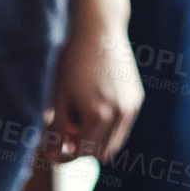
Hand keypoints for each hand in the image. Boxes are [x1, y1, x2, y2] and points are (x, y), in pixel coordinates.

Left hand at [44, 24, 142, 161]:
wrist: (100, 33)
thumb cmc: (74, 63)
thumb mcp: (61, 98)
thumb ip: (59, 130)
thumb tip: (55, 155)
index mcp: (98, 115)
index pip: (82, 154)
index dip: (64, 157)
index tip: (51, 153)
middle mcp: (120, 114)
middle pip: (101, 154)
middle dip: (81, 151)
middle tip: (65, 138)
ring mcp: (131, 107)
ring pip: (115, 143)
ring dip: (97, 141)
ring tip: (78, 123)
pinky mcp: (137, 99)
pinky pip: (123, 127)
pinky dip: (109, 128)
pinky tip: (94, 110)